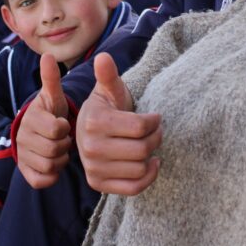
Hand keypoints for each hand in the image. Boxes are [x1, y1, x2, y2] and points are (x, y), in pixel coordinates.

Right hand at [16, 53, 72, 188]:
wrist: (40, 132)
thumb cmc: (52, 112)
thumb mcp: (54, 96)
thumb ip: (51, 78)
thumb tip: (47, 55)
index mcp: (31, 118)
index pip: (56, 129)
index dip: (65, 129)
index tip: (64, 124)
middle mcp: (22, 137)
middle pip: (53, 149)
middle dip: (64, 145)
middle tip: (65, 138)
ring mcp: (22, 156)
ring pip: (49, 166)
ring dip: (60, 159)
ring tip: (61, 149)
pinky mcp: (24, 172)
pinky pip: (41, 180)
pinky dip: (52, 174)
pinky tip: (55, 163)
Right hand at [75, 53, 161, 195]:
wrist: (89, 131)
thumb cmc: (106, 108)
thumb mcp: (109, 90)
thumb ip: (108, 75)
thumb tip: (103, 58)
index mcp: (94, 121)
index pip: (140, 127)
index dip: (155, 121)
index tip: (155, 117)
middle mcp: (89, 147)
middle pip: (142, 149)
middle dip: (156, 137)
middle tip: (156, 131)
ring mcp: (93, 168)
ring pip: (140, 168)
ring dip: (152, 155)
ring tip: (150, 144)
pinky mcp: (98, 184)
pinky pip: (133, 188)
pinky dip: (148, 177)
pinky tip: (151, 163)